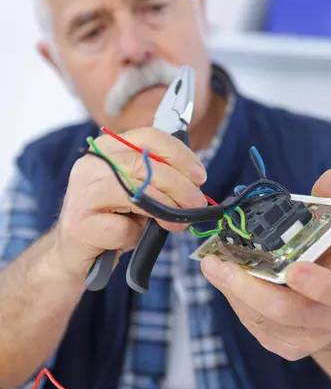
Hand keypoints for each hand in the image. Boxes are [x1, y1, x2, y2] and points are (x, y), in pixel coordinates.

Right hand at [52, 128, 206, 278]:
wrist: (74, 250)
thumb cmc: (110, 218)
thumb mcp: (137, 191)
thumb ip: (159, 181)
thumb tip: (194, 186)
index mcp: (106, 149)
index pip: (148, 138)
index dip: (179, 155)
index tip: (200, 176)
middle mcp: (91, 165)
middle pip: (145, 165)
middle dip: (179, 185)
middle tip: (196, 203)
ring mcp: (82, 193)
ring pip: (135, 193)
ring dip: (165, 209)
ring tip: (177, 223)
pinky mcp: (79, 224)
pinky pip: (122, 228)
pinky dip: (135, 235)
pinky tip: (131, 238)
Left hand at [200, 169, 330, 359]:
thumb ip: (329, 206)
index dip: (316, 284)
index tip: (293, 269)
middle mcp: (325, 320)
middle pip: (285, 310)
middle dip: (248, 287)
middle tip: (218, 264)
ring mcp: (301, 337)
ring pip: (260, 317)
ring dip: (232, 289)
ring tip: (212, 264)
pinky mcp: (279, 344)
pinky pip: (250, 322)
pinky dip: (234, 298)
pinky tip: (224, 278)